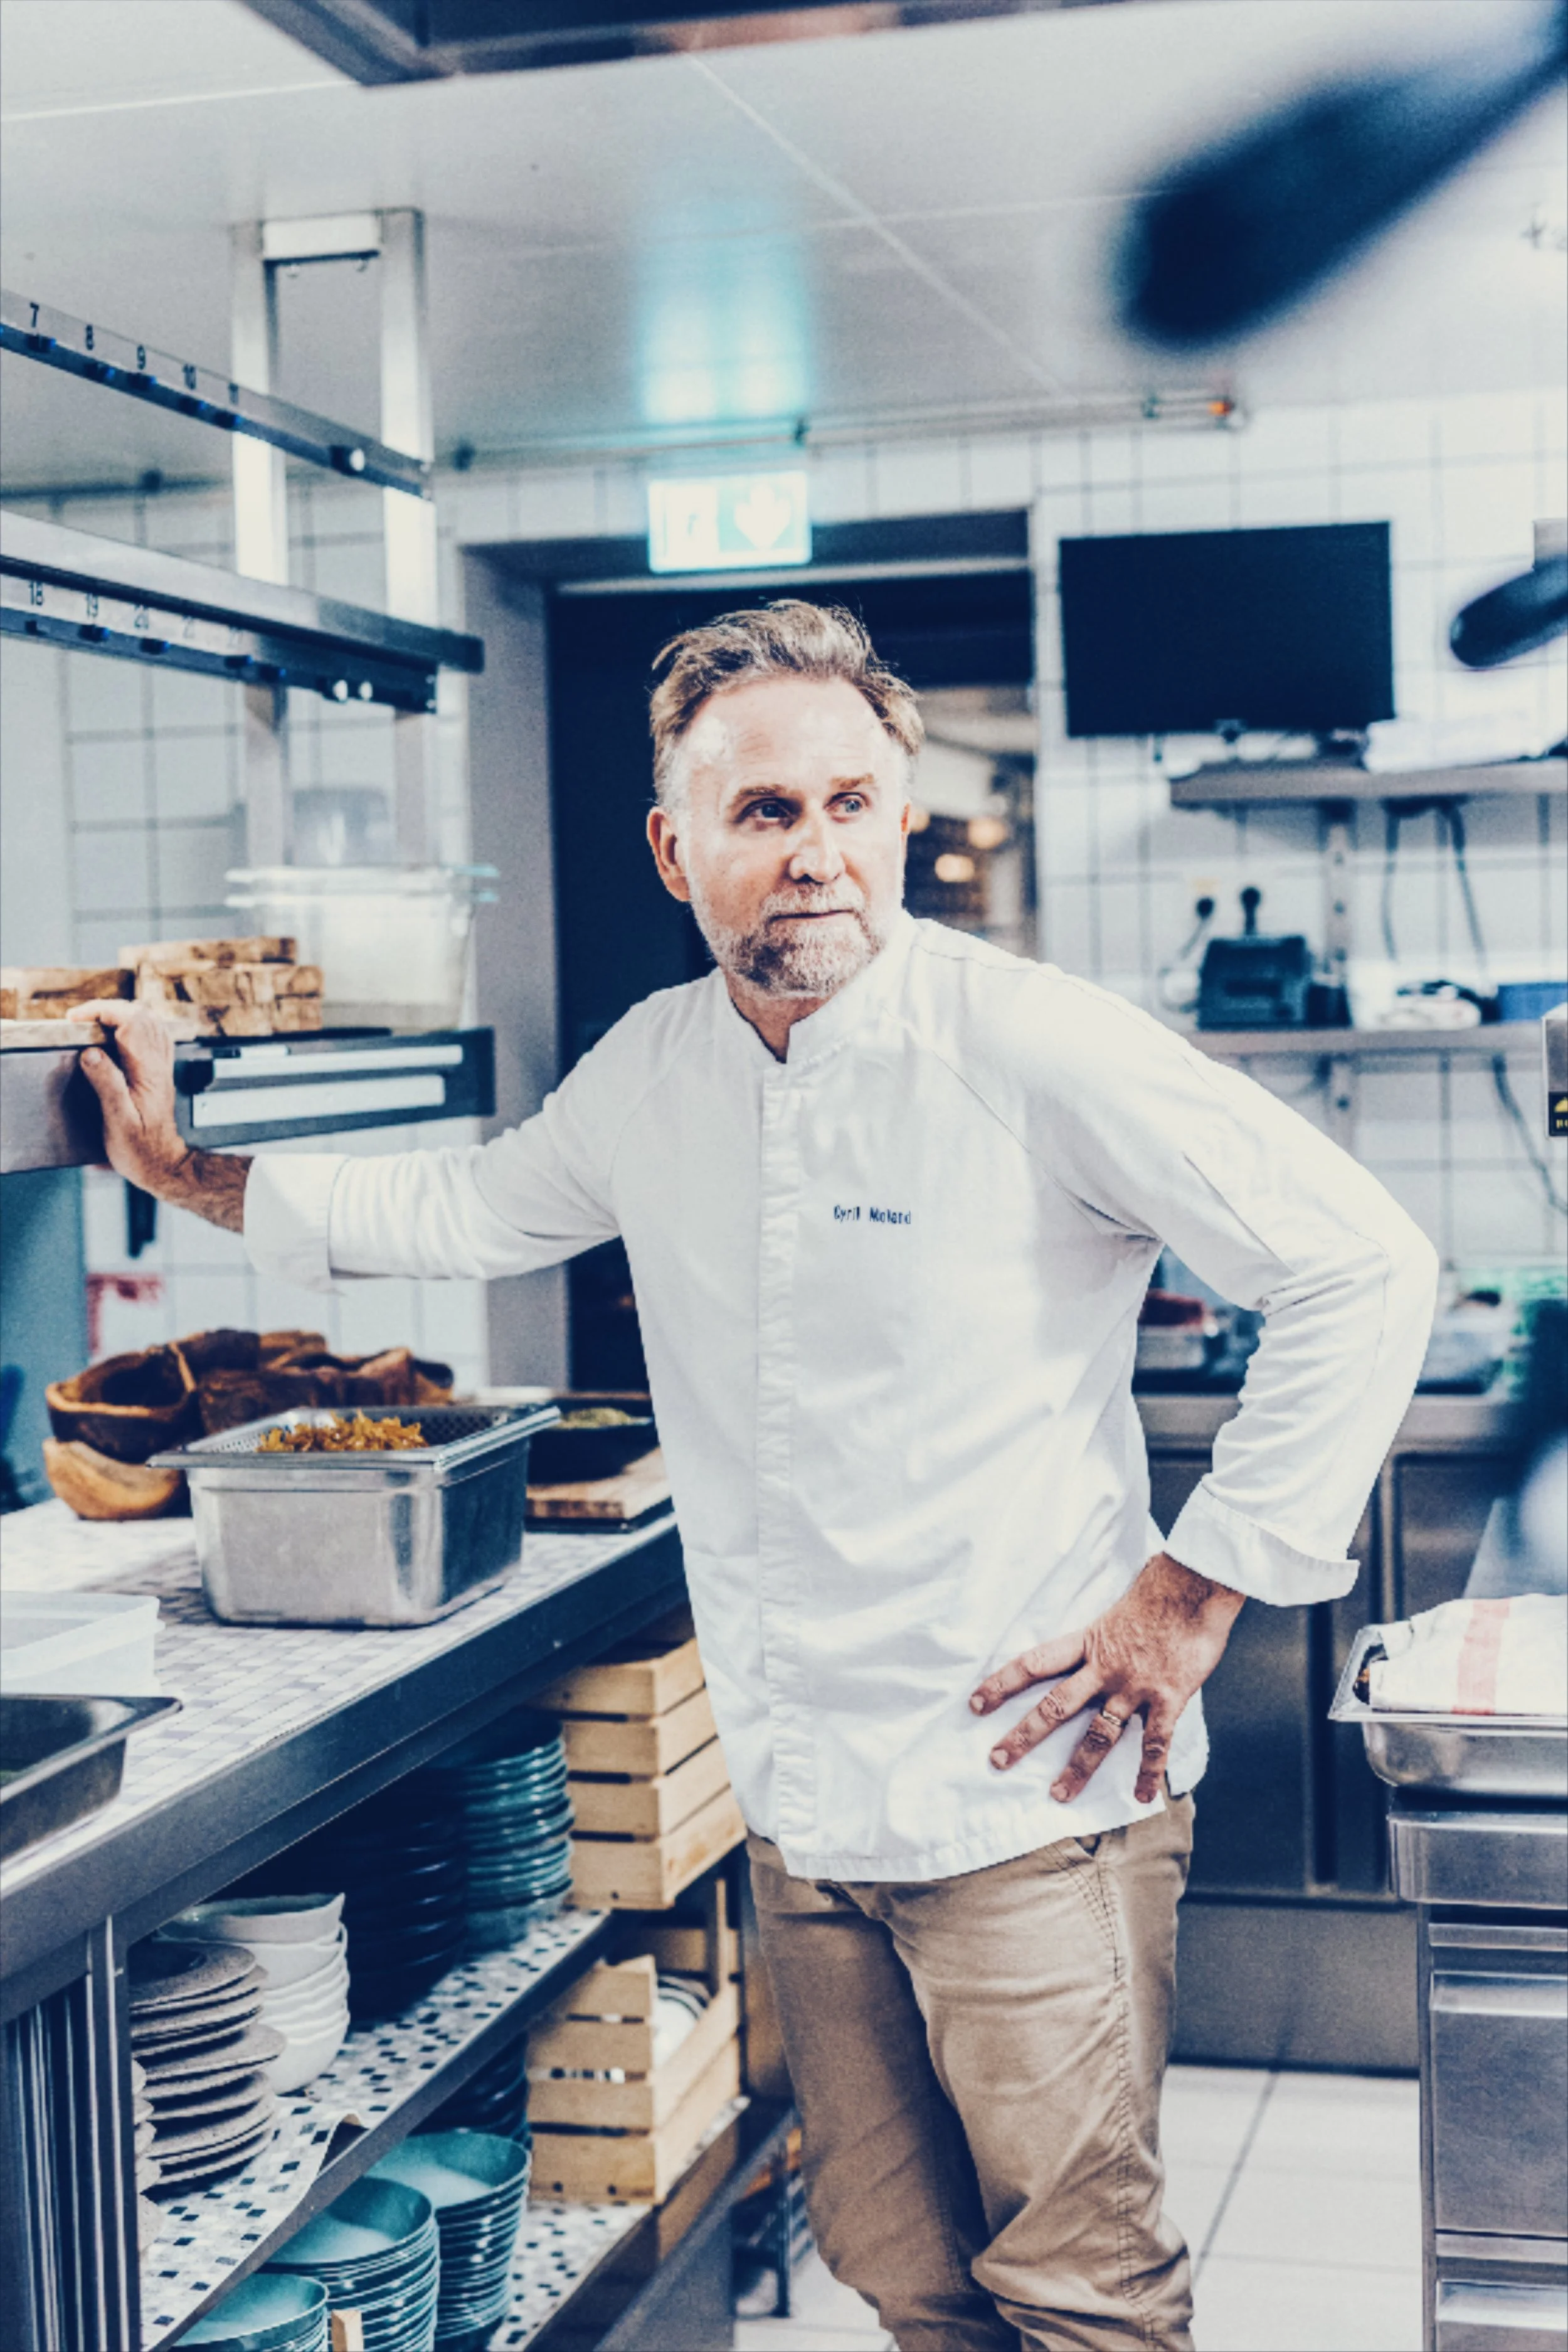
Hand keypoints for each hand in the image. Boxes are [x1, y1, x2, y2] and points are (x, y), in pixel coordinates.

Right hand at [71, 1001, 190, 1193]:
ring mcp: (161, 1067)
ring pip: (149, 1022)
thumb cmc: (140, 1149)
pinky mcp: (159, 1073)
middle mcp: (158, 1065)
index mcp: (147, 1071)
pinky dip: (135, 1026)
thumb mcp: (117, 1120)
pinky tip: (122, 1031)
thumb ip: (106, 1083)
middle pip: (140, 1016)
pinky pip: (153, 1037)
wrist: (162, 1164)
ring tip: (94, 1020)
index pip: (131, 1022)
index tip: (77, 1018)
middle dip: (108, 1008)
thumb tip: (91, 1053)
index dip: (102, 1011)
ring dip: (121, 1014)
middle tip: (80, 1017)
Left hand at [970, 1552, 1243, 1804]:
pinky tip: (1142, 1797)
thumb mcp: (1119, 1605)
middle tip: (997, 1761)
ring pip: (1100, 1735)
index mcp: (1089, 1641)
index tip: (976, 1704)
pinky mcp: (1168, 1698)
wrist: (1198, 1584)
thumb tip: (1100, 1635)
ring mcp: (1136, 1686)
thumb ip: (1105, 1631)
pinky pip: (1155, 1743)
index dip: (1002, 1684)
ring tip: (1059, 1795)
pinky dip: (1149, 1772)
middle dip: (1024, 1736)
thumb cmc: (1162, 1586)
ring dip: (1079, 1768)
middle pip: (1055, 1707)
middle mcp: (1106, 1667)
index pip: (1034, 1663)